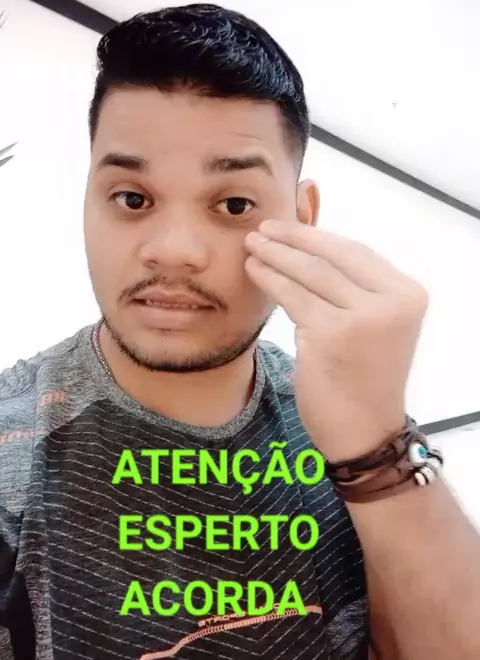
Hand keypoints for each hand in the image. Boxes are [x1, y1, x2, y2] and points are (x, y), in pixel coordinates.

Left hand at [244, 220, 428, 462]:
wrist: (363, 431)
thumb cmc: (363, 378)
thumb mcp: (373, 325)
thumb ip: (353, 289)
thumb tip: (307, 249)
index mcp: (408, 293)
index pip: (355, 251)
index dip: (316, 235)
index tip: (287, 228)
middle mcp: (392, 302)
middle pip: (332, 256)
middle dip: (291, 239)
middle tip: (261, 230)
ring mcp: (364, 318)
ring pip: (309, 273)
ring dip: (275, 256)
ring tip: (251, 247)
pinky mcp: (333, 335)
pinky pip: (293, 296)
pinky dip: (270, 280)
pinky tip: (254, 271)